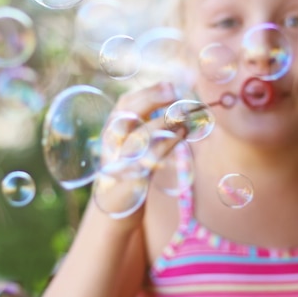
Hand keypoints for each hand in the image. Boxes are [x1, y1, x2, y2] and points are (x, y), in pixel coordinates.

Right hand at [91, 82, 180, 226]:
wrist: (114, 211)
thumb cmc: (130, 174)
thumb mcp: (135, 146)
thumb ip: (148, 127)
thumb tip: (177, 107)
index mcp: (113, 131)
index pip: (125, 103)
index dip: (147, 92)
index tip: (170, 85)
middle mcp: (112, 143)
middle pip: (127, 112)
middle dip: (151, 98)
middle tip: (175, 92)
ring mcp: (119, 160)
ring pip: (139, 133)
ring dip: (164, 121)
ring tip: (185, 116)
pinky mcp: (130, 178)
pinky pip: (149, 156)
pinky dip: (167, 142)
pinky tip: (181, 135)